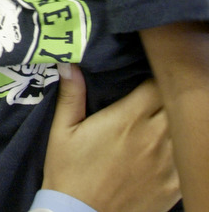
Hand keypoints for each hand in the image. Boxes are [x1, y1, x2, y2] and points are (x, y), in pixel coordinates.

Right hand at [42, 63, 179, 211]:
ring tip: (156, 124)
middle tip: (151, 99)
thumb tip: (69, 64)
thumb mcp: (62, 130)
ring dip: (173, 124)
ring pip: (184, 131)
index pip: (157, 85)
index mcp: (128, 119)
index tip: (142, 79)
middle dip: (166, 98)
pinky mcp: (174, 185)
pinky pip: (186, 159)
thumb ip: (71, 95)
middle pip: (176, 105)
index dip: (152, 78)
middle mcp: (154, 138)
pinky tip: (161, 151)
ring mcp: (168, 163)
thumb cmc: (69, 171)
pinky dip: (178, 151)